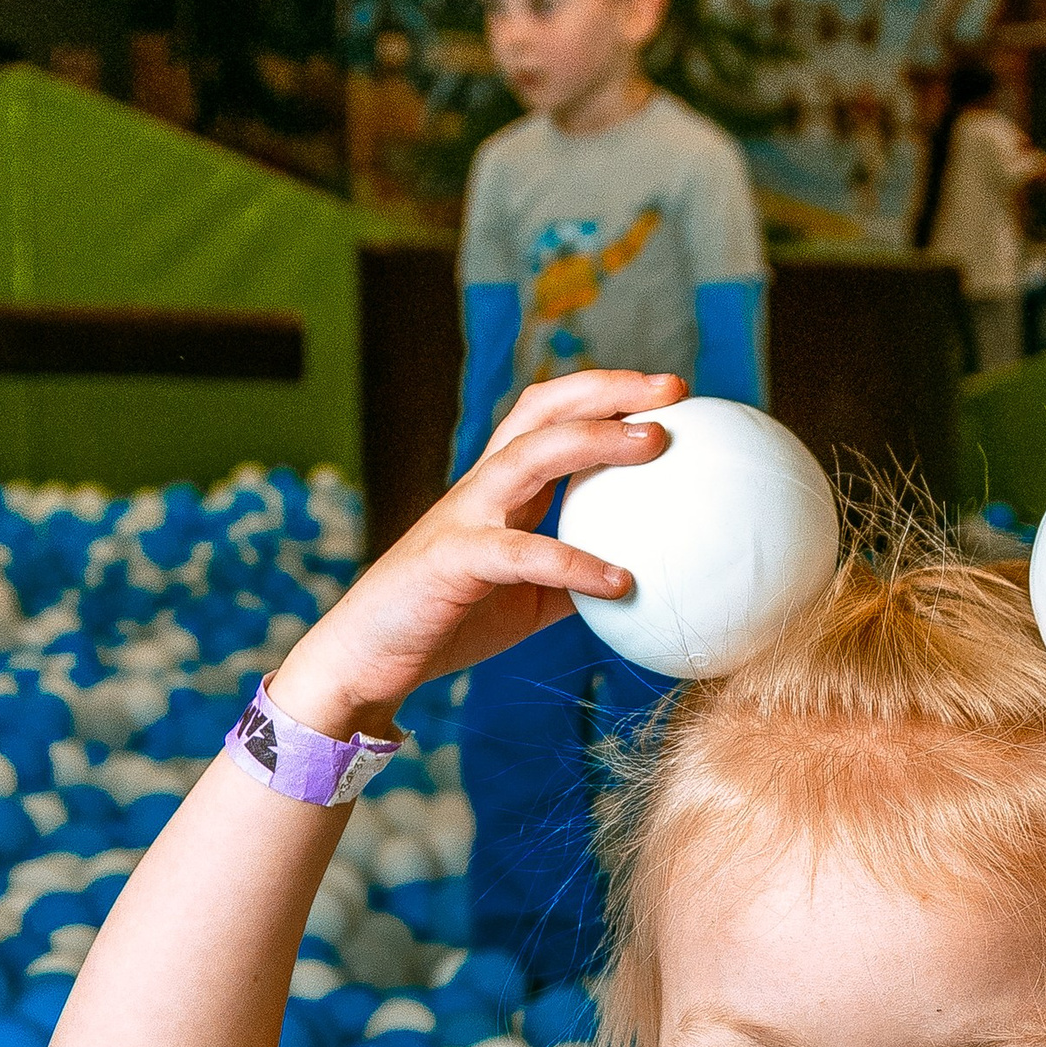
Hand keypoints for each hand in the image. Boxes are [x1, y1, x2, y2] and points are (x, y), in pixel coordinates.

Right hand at [269, 369, 685, 739]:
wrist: (372, 658)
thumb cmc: (451, 621)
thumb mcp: (532, 598)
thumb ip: (578, 579)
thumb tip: (646, 583)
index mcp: (503, 488)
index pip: (555, 416)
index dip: (608, 394)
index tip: (671, 394)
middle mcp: (483, 486)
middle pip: (545, 410)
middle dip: (608, 388)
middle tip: (674, 390)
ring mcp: (465, 517)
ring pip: (531, 454)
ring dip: (595, 440)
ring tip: (656, 444)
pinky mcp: (452, 560)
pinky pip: (522, 553)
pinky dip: (575, 563)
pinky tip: (623, 584)